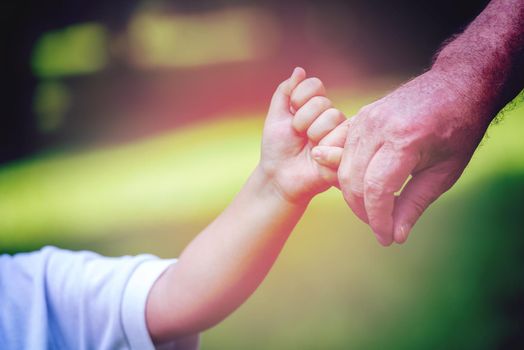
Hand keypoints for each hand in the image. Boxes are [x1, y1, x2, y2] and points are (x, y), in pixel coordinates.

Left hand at [260, 67, 345, 203]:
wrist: (278, 177)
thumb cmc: (277, 149)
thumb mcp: (275, 118)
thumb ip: (284, 92)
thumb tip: (299, 70)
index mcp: (315, 107)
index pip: (315, 86)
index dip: (298, 99)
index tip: (289, 117)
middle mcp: (331, 118)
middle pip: (322, 103)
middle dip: (302, 121)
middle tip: (298, 137)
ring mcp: (340, 134)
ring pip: (333, 117)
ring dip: (313, 135)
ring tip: (309, 149)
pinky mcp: (346, 151)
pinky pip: (342, 138)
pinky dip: (324, 149)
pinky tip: (317, 158)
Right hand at [312, 69, 490, 244]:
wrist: (455, 86)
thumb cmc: (458, 129)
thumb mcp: (444, 172)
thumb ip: (415, 204)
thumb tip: (396, 236)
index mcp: (404, 139)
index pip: (377, 189)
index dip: (378, 220)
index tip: (386, 239)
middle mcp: (378, 126)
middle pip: (353, 181)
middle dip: (364, 212)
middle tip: (382, 228)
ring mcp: (364, 119)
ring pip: (343, 169)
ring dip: (354, 196)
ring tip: (374, 210)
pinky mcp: (359, 118)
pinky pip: (342, 152)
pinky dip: (348, 175)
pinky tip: (363, 188)